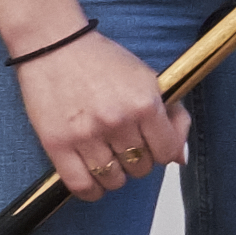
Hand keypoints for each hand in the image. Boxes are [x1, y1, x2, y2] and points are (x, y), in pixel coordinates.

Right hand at [20, 23, 190, 197]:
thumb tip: (180, 158)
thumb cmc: (101, 60)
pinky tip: (94, 180)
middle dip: (139, 159)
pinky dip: (91, 190)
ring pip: (114, 179)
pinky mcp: (57, 144)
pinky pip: (80, 186)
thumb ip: (172, 115)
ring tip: (109, 158)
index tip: (153, 145)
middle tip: (127, 145)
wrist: (54, 44)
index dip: (164, 151)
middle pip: (141, 167)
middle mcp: (118, 121)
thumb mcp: (148, 79)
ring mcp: (86, 135)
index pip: (168, 152)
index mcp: (145, 104)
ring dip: (115, 175)